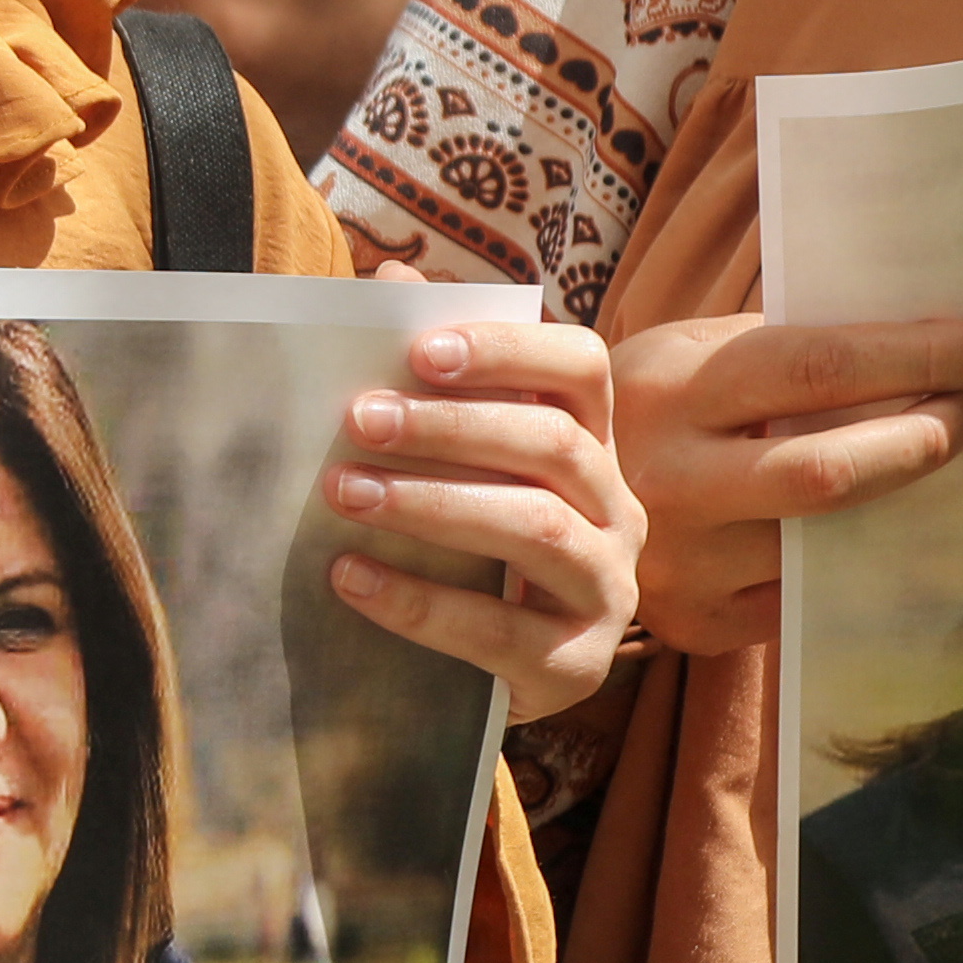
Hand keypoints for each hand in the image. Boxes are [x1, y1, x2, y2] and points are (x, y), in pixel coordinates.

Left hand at [313, 304, 642, 721]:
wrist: (490, 681)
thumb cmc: (470, 555)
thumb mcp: (455, 470)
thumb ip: (429, 382)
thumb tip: (390, 281)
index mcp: (592, 447)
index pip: (582, 370)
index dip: (510, 351)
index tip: (422, 350)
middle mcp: (619, 511)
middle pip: (553, 446)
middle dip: (452, 427)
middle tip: (356, 419)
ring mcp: (608, 590)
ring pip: (537, 529)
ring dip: (433, 504)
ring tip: (344, 493)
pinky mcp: (576, 667)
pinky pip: (501, 630)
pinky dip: (419, 602)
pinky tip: (350, 579)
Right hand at [609, 310, 962, 663]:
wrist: (536, 491)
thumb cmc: (650, 403)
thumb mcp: (690, 351)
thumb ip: (786, 349)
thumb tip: (927, 346)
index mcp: (671, 390)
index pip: (817, 368)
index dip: (917, 358)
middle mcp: (668, 482)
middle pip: (829, 471)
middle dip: (925, 437)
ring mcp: (680, 564)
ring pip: (825, 541)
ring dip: (903, 499)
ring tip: (932, 459)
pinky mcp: (696, 624)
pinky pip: (806, 594)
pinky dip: (856, 556)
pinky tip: (878, 526)